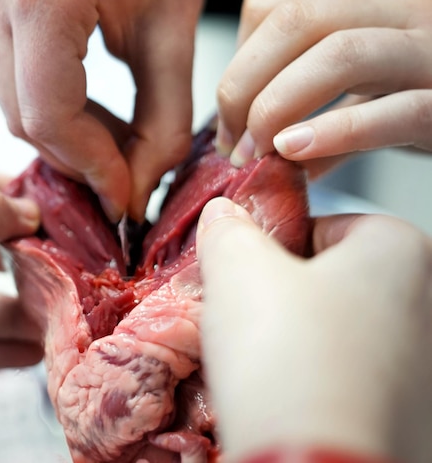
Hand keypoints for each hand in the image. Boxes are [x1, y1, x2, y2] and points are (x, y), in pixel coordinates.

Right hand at [0, 0, 206, 220]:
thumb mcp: (173, 25)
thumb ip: (164, 117)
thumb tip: (141, 187)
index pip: (51, 119)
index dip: (90, 168)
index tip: (126, 197)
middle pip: (25, 118)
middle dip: (79, 159)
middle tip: (128, 175)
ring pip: (15, 104)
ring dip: (68, 137)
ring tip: (118, 141)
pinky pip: (14, 80)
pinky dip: (55, 109)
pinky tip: (94, 111)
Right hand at [196, 197, 431, 461]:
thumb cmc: (290, 361)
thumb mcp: (238, 272)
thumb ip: (229, 230)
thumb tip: (223, 218)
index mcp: (402, 253)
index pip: (328, 223)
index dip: (277, 241)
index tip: (248, 265)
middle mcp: (427, 307)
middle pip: (333, 280)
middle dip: (282, 292)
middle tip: (245, 312)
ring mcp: (422, 368)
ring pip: (339, 332)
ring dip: (296, 338)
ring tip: (259, 358)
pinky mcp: (407, 417)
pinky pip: (347, 379)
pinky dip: (314, 380)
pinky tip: (282, 394)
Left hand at [216, 0, 431, 176]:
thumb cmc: (427, 99)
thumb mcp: (360, 94)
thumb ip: (311, 116)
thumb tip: (257, 154)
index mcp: (361, 3)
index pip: (272, 8)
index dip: (236, 68)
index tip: (229, 125)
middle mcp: (396, 10)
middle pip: (298, 20)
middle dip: (246, 85)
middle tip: (237, 144)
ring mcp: (431, 48)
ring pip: (343, 52)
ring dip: (282, 105)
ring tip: (262, 153)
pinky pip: (399, 108)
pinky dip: (340, 132)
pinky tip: (299, 153)